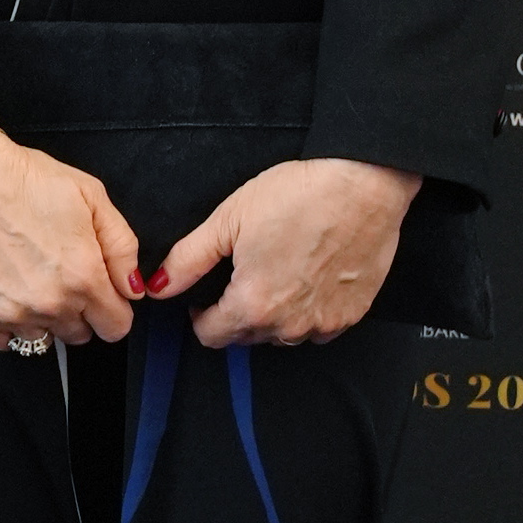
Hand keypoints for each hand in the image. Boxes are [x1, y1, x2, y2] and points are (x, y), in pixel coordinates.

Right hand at [0, 106, 137, 352]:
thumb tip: (133, 288)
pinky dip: (7, 322)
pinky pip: (4, 340)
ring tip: (26, 278)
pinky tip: (3, 288)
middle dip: (77, 310)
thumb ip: (121, 247)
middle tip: (58, 274)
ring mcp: (10, 314)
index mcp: (84, 278)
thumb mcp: (91, 197)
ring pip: (42, 337)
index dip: (113, 309)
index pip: (116, 327)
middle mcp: (49, 304)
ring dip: (41, 317)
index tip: (101, 292)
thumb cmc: (25, 180)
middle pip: (79, 335)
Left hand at [155, 157, 418, 346]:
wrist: (364, 185)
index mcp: (253, 304)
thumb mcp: (229, 219)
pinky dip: (307, 314)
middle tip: (242, 276)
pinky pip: (318, 329)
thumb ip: (188, 260)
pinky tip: (307, 280)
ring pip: (283, 336)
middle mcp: (288, 324)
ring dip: (272, 316)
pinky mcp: (351, 315)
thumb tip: (157, 287)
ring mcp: (323, 323)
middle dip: (235, 314)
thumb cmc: (301, 195)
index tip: (205, 297)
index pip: (212, 336)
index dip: (200, 316)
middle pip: (247, 337)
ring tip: (276, 273)